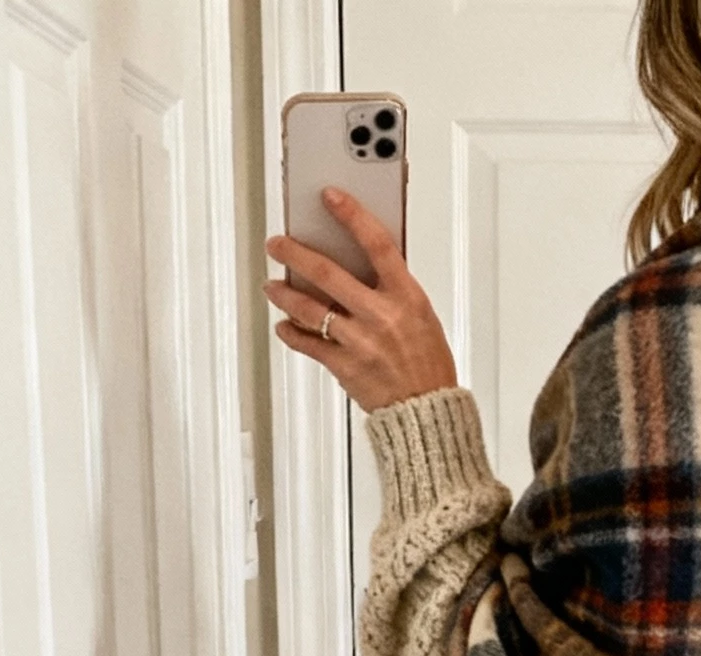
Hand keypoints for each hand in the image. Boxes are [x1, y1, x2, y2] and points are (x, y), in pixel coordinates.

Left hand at [264, 191, 456, 411]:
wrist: (425, 412)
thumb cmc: (427, 364)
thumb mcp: (421, 316)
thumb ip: (391, 288)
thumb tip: (359, 262)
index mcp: (407, 297)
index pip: (377, 244)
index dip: (352, 215)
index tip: (331, 197)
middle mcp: (381, 316)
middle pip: (329, 274)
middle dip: (295, 253)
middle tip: (278, 243)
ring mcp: (360, 342)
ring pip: (310, 309)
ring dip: (284, 294)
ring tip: (273, 285)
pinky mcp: (345, 367)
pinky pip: (309, 345)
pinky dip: (291, 333)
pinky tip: (283, 325)